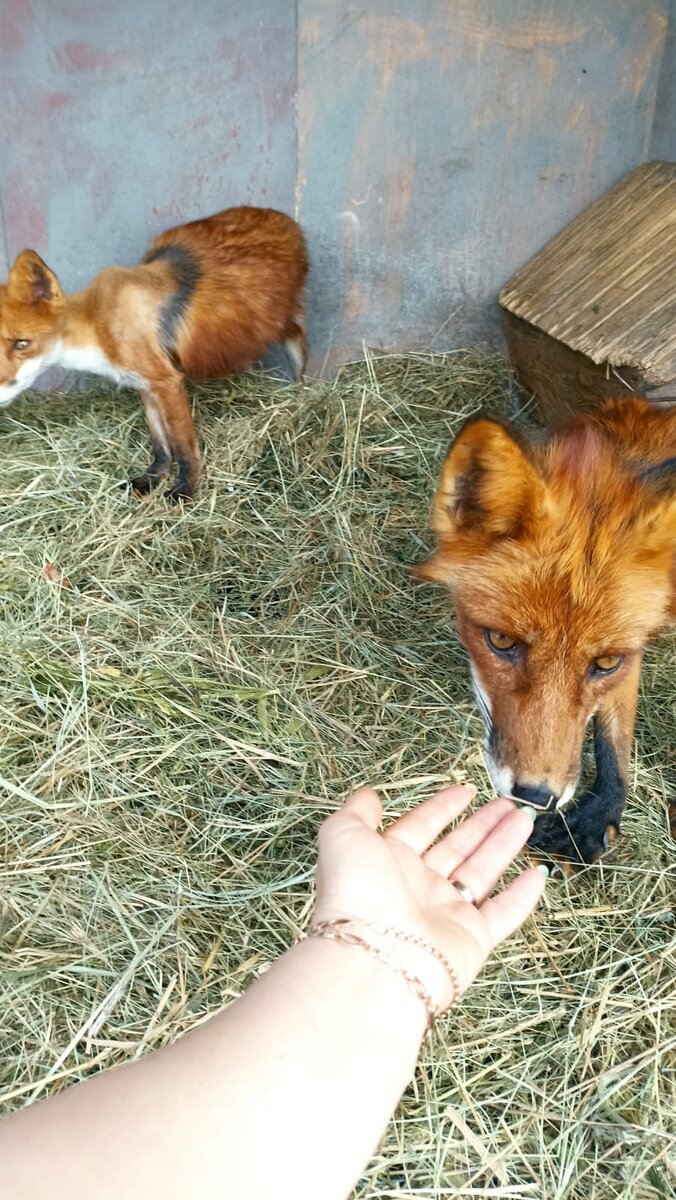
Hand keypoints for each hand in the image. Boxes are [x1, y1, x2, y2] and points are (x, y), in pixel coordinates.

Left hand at [314, 786, 544, 1007]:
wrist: (376, 959)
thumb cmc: (357, 893)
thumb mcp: (343, 836)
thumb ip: (356, 812)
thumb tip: (368, 796)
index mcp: (388, 862)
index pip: (421, 827)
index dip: (443, 807)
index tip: (466, 790)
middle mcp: (418, 888)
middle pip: (457, 848)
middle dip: (482, 824)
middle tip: (509, 804)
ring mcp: (446, 914)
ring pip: (482, 873)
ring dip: (504, 845)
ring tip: (525, 820)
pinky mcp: (472, 939)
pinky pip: (504, 913)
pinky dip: (522, 895)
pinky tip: (539, 873)